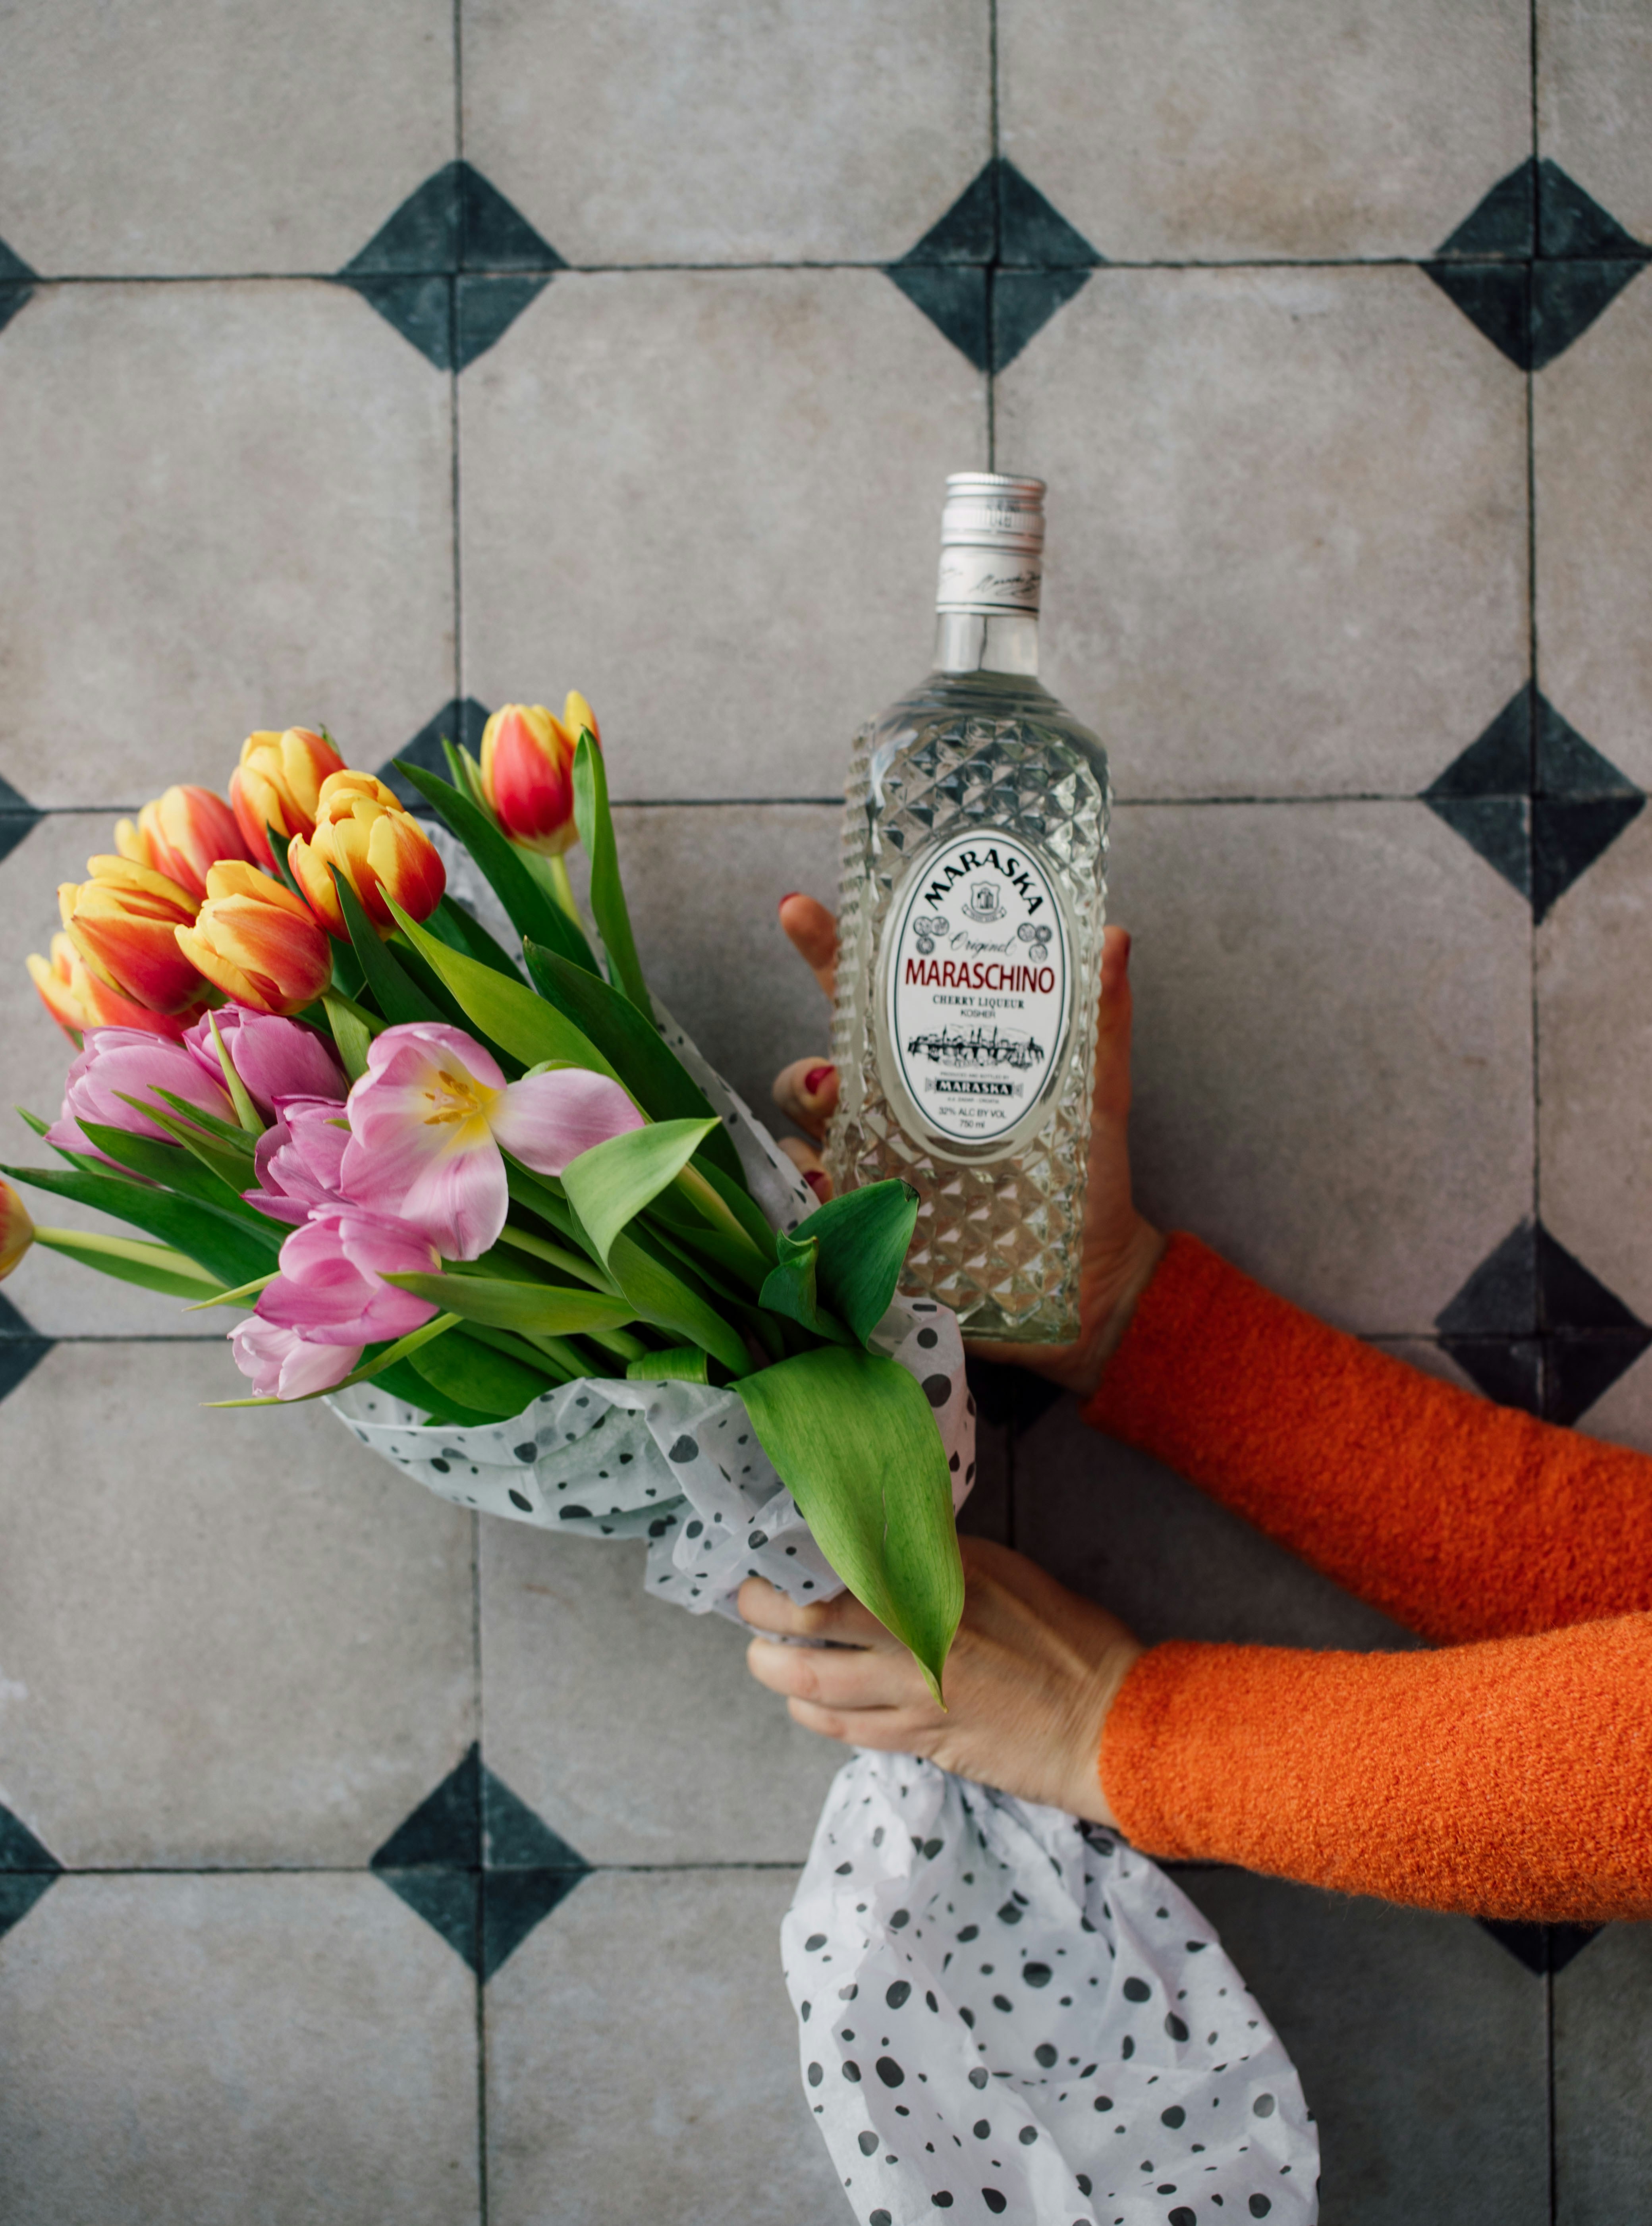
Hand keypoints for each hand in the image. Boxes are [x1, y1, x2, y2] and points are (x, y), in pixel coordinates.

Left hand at [740, 1538, 1142, 1827]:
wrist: (1108, 1722)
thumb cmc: (1065, 1638)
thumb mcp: (1003, 1573)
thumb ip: (936, 1560)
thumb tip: (881, 1543)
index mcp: (941, 1578)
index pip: (846, 1556)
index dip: (797, 1555)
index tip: (773, 1547)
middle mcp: (918, 1630)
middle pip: (809, 1616)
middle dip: (761, 1607)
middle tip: (747, 1599)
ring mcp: (914, 1691)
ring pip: (810, 1682)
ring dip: (772, 1666)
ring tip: (762, 1653)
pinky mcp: (919, 1739)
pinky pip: (842, 1728)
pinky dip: (810, 1712)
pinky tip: (803, 1702)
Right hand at [771, 893, 1165, 1400]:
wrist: (1091, 1281)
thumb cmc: (1086, 1177)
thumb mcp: (1097, 1094)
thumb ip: (1102, 1020)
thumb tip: (1113, 937)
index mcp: (934, 1064)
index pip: (870, 996)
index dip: (830, 950)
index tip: (801, 910)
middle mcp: (892, 1110)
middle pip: (814, 1069)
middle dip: (806, 1068)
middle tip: (834, 1076)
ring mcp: (875, 1169)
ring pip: (802, 1132)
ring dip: (807, 1130)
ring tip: (837, 1140)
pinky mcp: (871, 1227)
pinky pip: (812, 1203)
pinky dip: (814, 1195)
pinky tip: (837, 1196)